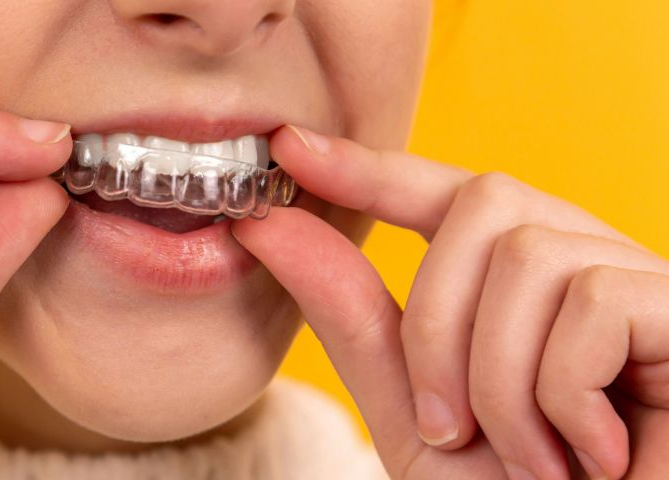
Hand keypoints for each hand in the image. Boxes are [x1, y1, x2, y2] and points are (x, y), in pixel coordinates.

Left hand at [232, 126, 668, 478]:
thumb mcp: (414, 415)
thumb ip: (353, 321)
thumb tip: (271, 228)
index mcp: (524, 287)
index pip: (447, 195)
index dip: (371, 169)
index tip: (290, 149)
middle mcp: (589, 264)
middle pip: (484, 204)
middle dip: (436, 325)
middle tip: (449, 430)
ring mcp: (647, 283)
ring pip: (529, 256)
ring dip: (498, 381)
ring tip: (529, 461)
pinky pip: (596, 301)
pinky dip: (562, 393)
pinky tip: (594, 455)